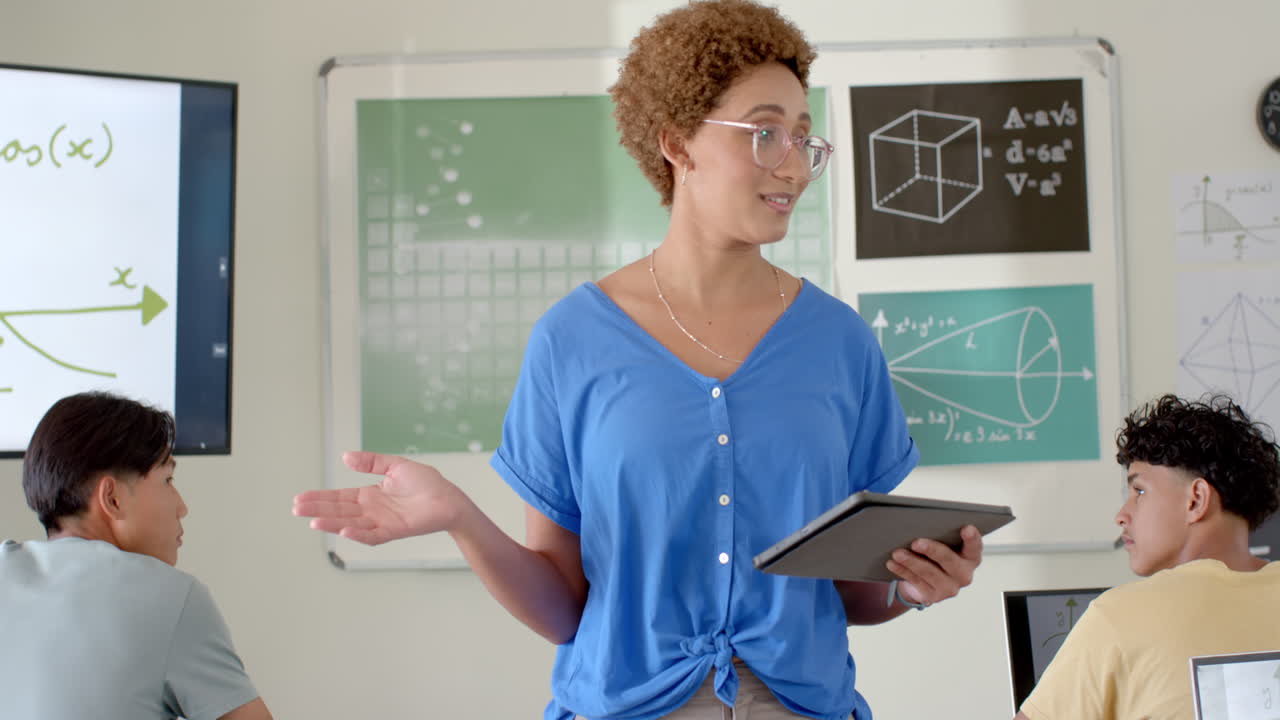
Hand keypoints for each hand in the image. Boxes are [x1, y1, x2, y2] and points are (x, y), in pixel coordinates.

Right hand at [292, 451, 469, 544]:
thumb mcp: (395, 465)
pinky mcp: (395, 531)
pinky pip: (372, 536)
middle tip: (296, 508)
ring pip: (350, 524)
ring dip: (332, 523)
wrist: (450, 498)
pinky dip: (358, 534)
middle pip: (339, 511)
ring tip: (312, 521)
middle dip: (318, 509)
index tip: (300, 498)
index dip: (320, 498)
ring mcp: (381, 522)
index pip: (340, 497)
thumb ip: (371, 462)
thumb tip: (344, 457)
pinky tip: (343, 530)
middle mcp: (372, 511)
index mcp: (370, 495)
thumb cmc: (427, 483)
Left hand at [886, 525, 982, 605]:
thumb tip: (917, 523)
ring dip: (912, 561)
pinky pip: (916, 582)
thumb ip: (939, 536)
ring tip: (897, 553)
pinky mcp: (933, 597)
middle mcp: (964, 574)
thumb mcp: (941, 544)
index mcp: (970, 557)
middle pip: (949, 560)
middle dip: (932, 550)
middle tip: (916, 542)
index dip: (972, 538)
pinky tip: (892, 563)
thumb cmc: (935, 554)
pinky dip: (902, 571)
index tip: (966, 527)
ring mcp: (950, 588)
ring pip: (929, 573)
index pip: (975, 547)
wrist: (925, 581)